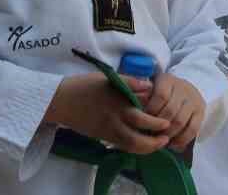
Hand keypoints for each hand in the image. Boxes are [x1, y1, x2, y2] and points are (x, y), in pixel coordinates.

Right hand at [44, 73, 169, 154]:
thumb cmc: (84, 86)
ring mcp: (107, 130)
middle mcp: (114, 120)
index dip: (156, 123)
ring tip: (157, 144)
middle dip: (154, 141)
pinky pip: (121, 146)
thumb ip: (129, 81)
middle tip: (166, 138)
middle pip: (137, 138)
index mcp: (117, 103)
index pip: (142, 118)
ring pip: (129, 146)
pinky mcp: (102, 136)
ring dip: (146, 148)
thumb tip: (150, 85)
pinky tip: (141, 143)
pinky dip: (134, 147)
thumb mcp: (107, 78)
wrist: (61, 100)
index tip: (166, 122)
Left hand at [140, 73, 204, 149]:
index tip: (143, 120)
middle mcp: (183, 88)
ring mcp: (193, 100)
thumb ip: (143, 96)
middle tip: (149, 135)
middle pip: (170, 111)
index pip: (161, 96)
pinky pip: (192, 129)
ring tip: (159, 141)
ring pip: (180, 121)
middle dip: (158, 126)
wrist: (184, 89)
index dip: (151, 110)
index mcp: (167, 80)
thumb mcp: (150, 88)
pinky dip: (181, 139)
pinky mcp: (201, 112)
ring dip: (168, 134)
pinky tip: (172, 144)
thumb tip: (137, 109)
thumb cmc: (160, 91)